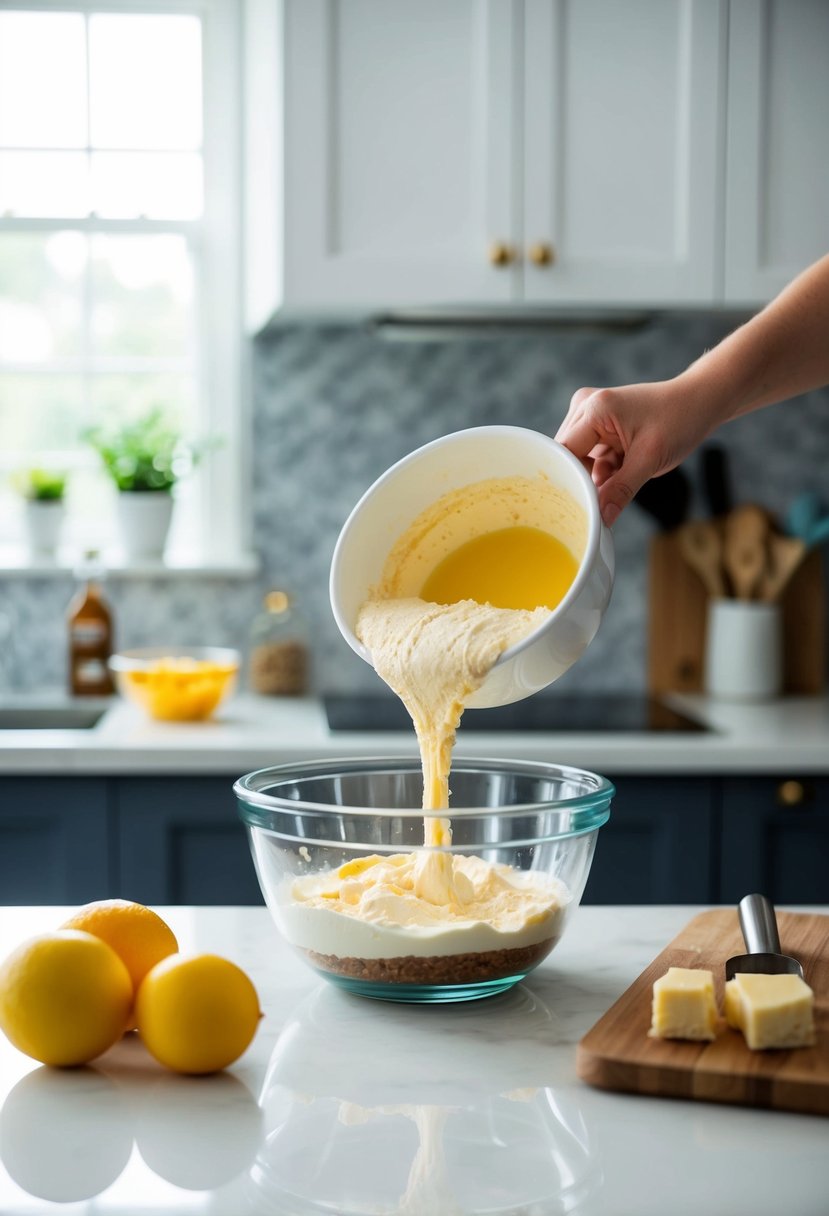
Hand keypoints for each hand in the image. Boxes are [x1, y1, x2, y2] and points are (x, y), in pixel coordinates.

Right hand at [555, 380, 713, 525]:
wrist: (699, 402)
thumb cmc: (679, 420)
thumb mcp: (650, 459)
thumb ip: (621, 490)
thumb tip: (601, 518)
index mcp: (595, 409)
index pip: (564, 452)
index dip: (569, 480)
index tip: (578, 507)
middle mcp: (586, 406)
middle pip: (567, 456)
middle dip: (582, 480)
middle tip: (600, 503)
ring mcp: (591, 414)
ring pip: (578, 459)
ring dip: (595, 476)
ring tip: (622, 478)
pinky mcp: (599, 425)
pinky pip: (590, 457)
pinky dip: (604, 471)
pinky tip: (623, 472)